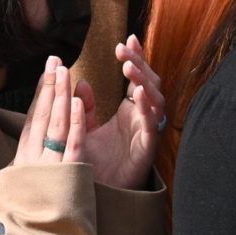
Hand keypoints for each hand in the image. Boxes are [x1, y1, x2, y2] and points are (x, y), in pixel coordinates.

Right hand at [11, 59, 87, 168]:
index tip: (46, 70)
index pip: (32, 119)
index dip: (39, 93)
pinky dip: (75, 122)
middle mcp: (33, 159)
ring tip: (64, 71)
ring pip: (56, 125)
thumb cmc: (33, 208)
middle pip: (42, 116)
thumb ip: (37, 150)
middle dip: (48, 86)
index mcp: (24, 158)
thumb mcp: (30, 176)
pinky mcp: (69, 176)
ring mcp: (51, 166)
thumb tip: (39, 127)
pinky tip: (77, 101)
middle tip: (54, 60)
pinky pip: (73, 144)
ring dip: (60, 96)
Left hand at [80, 36, 164, 189]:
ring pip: (155, 98)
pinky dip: (147, 106)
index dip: (135, 58)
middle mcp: (143, 116)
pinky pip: (152, 122)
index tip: (127, 40)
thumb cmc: (95, 163)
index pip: (136, 77)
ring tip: (129, 67)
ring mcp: (148, 129)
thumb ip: (84, 108)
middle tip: (125, 49)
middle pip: (148, 82)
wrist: (97, 194)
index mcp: (130, 110)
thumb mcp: (85, 129)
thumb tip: (80, 83)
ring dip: (143, 81)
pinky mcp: (148, 145)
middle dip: (139, 63)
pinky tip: (138, 93)